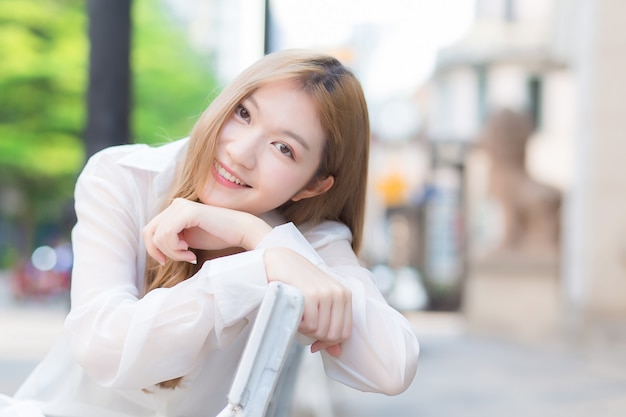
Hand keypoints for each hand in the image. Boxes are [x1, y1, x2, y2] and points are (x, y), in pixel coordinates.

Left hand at [143, 198, 271, 263]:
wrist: (240, 231)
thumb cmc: (218, 236)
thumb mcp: (187, 239)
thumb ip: (170, 239)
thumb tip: (153, 248)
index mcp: (174, 209)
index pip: (149, 230)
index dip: (153, 249)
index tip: (166, 261)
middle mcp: (175, 204)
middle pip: (149, 232)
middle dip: (162, 252)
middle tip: (182, 258)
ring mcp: (181, 206)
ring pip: (158, 236)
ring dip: (172, 252)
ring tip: (189, 255)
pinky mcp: (187, 211)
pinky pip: (167, 234)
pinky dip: (175, 248)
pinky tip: (190, 251)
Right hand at [263, 247, 351, 356]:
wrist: (281, 260)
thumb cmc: (299, 282)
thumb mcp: (319, 301)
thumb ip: (330, 324)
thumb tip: (336, 353)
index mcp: (345, 295)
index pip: (345, 332)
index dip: (329, 343)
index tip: (315, 342)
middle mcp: (338, 293)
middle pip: (333, 335)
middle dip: (316, 338)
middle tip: (303, 326)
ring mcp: (326, 294)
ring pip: (320, 331)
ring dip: (305, 330)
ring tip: (297, 316)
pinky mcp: (311, 295)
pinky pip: (309, 324)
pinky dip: (298, 325)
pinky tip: (293, 313)